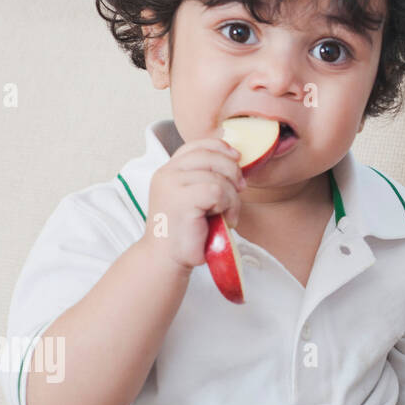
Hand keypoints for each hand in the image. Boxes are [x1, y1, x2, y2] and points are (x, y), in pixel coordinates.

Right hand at [139, 136, 245, 272]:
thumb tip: (236, 158)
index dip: (221, 148)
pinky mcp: (181, 200)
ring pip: (218, 177)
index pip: (197, 145)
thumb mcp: (196, 196)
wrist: (167, 259)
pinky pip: (218, 191)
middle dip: (233, 173)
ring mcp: (171, 185)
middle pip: (211, 156)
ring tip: (226, 214)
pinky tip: (223, 219)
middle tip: (237, 193)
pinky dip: (228, 205)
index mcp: (168, 170)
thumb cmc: (187, 230)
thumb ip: (207, 176)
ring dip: (231, 197)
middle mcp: (166, 173)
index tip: (237, 159)